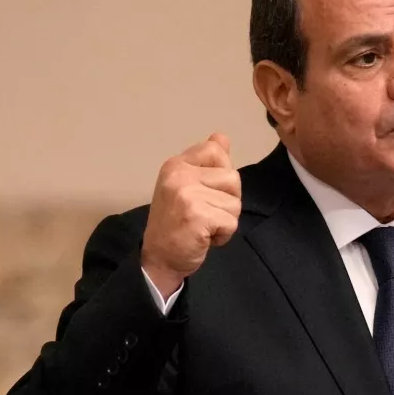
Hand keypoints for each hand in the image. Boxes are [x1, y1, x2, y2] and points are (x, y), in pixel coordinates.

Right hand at [141, 133, 240, 296]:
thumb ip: (206, 162)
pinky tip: (204, 238)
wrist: (158, 258)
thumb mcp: (186, 185)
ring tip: (204, 225)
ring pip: (235, 203)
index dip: (221, 174)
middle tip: (204, 213)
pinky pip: (231, 222)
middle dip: (227, 201)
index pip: (216, 150)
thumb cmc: (175, 223)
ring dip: (225, 219)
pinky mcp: (198, 216)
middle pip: (233, 178)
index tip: (206, 191)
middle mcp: (180, 174)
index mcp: (176, 164)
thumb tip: (222, 137)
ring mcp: (187, 194)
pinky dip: (223, 235)